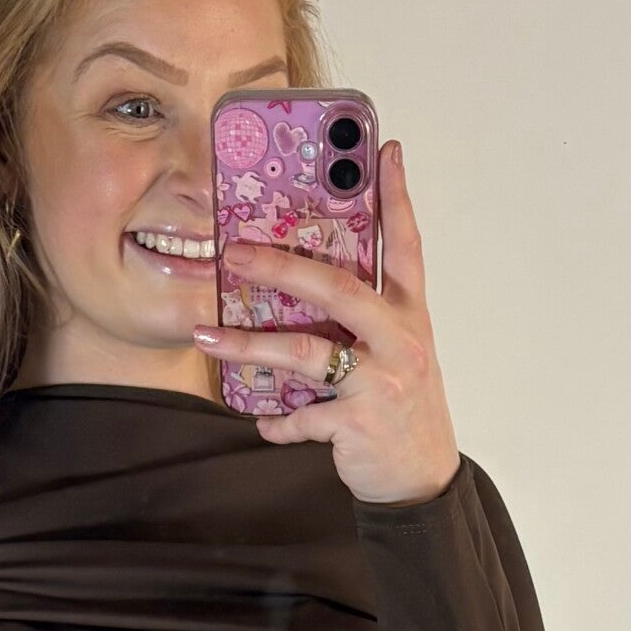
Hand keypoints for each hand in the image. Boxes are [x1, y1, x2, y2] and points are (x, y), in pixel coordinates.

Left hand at [194, 138, 460, 506]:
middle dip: (281, 266)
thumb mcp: (397, 352)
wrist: (422, 479)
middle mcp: (400, 339)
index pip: (406, 244)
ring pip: (308, 350)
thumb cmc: (401, 408)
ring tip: (208, 337)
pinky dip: (278, 421)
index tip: (383, 151)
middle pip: (338, 287)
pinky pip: (304, 415)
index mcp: (409, 315)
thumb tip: (303, 285)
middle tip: (234, 252)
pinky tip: (262, 422)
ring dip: (252, 344)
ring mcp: (382, 380)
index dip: (396, 196)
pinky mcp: (360, 422)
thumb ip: (364, 317)